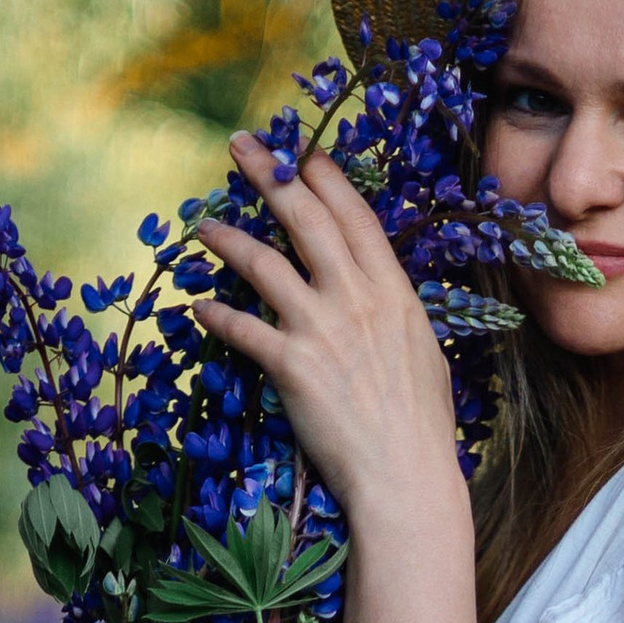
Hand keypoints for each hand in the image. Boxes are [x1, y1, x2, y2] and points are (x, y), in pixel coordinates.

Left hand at [189, 132, 467, 550]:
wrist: (405, 476)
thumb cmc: (422, 426)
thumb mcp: (424, 354)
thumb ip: (395, 316)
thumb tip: (381, 299)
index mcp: (393, 292)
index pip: (354, 218)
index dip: (325, 179)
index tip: (302, 153)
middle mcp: (355, 299)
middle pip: (305, 218)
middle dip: (269, 174)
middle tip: (241, 146)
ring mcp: (320, 328)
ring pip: (264, 262)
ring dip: (228, 238)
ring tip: (201, 224)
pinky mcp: (290, 365)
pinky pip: (242, 329)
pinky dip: (217, 316)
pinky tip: (199, 306)